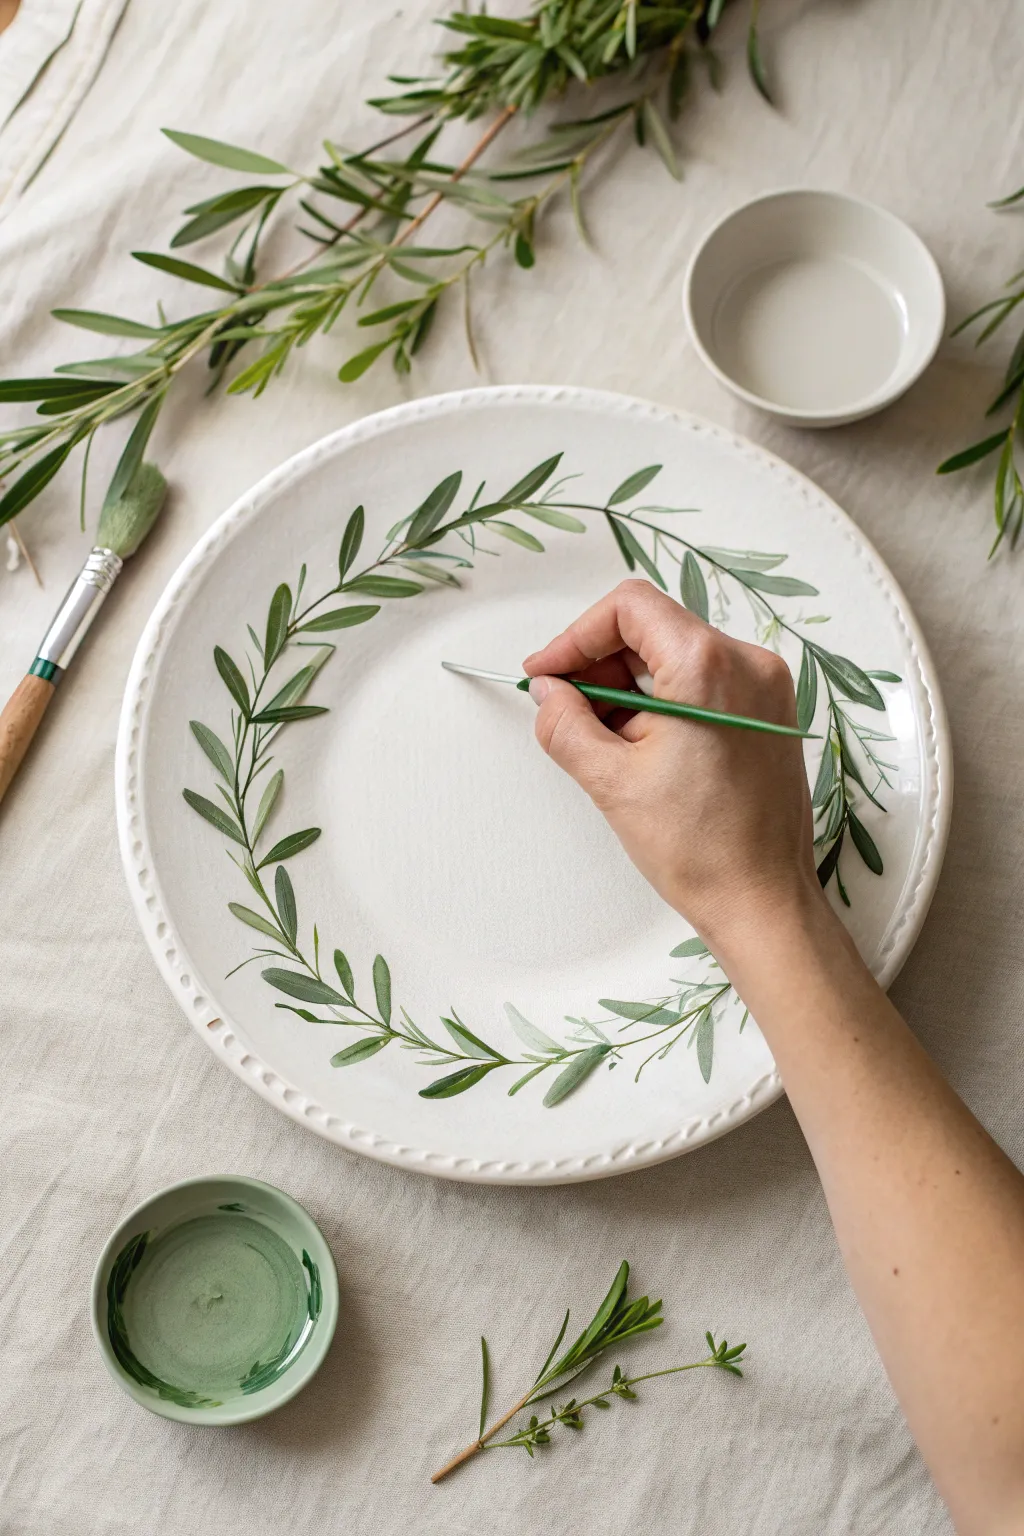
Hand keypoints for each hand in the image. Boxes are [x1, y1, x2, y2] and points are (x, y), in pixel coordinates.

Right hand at [523, 580, 824, 949]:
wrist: (762, 901)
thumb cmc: (702, 849)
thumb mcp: (610, 780)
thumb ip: (565, 723)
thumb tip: (549, 692)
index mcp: (709, 667)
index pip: (629, 608)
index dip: (576, 636)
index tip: (548, 674)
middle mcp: (748, 664)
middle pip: (653, 629)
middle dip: (600, 665)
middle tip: (566, 711)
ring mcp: (766, 687)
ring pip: (676, 657)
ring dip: (629, 687)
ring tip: (606, 743)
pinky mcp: (770, 712)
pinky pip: (704, 683)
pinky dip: (663, 702)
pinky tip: (641, 749)